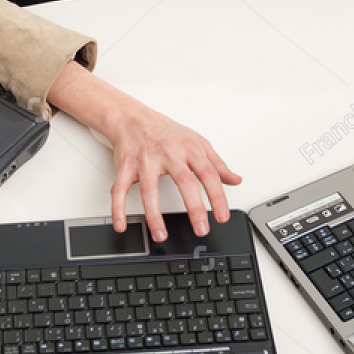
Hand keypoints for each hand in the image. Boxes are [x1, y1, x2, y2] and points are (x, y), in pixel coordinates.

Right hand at [105, 99, 240, 241]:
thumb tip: (234, 180)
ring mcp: (146, 160)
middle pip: (184, 181)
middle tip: (201, 229)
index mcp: (189, 149)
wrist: (132, 118)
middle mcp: (168, 154)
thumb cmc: (166, 131)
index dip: (217, 196)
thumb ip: (217, 163)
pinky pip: (120, 189)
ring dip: (154, 215)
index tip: (222, 216)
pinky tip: (121, 224)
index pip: (208, 174)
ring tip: (161, 235)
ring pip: (150, 189)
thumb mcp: (197, 142)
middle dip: (194, 207)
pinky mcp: (126, 166)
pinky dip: (118, 208)